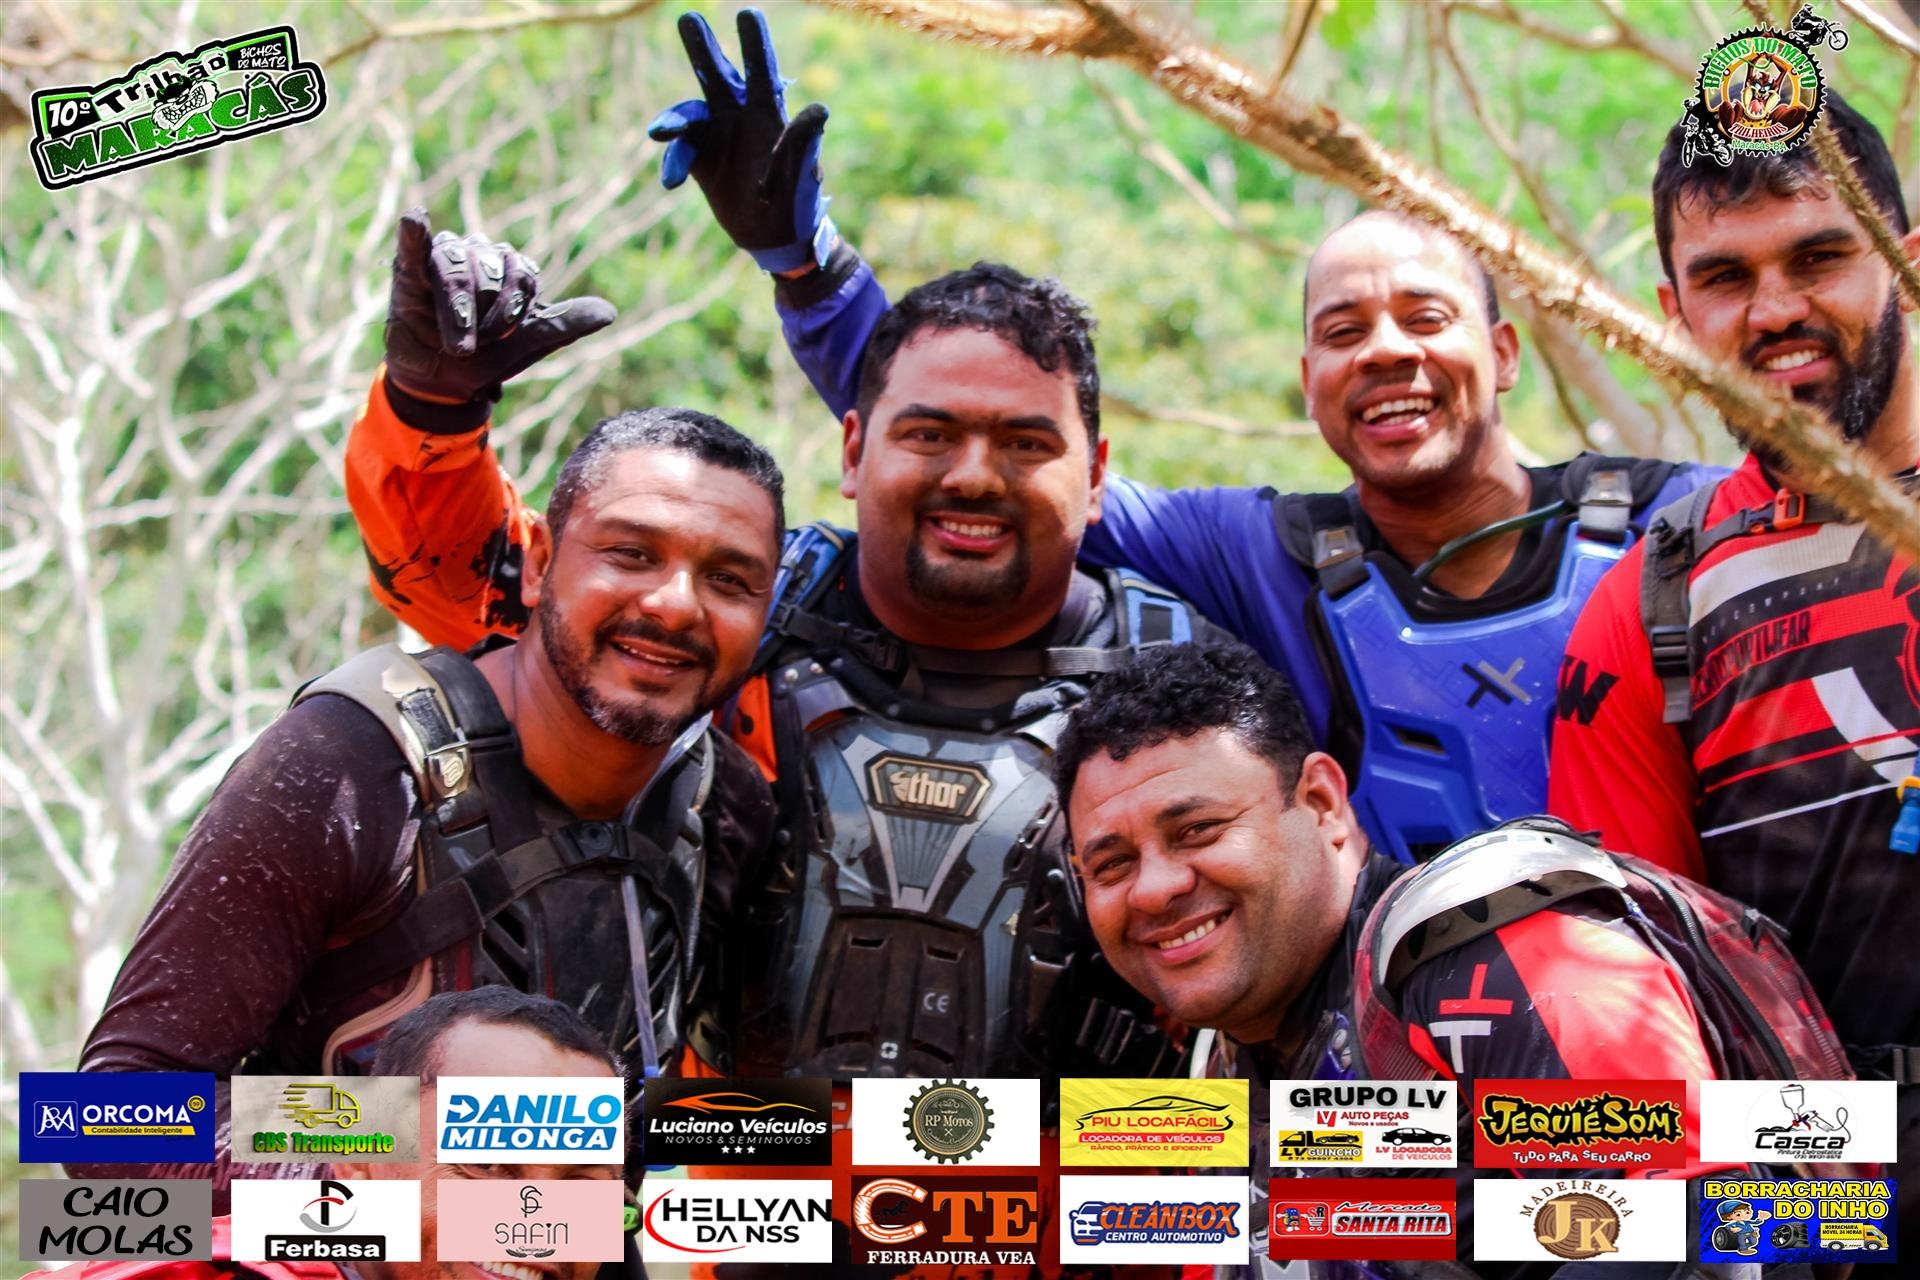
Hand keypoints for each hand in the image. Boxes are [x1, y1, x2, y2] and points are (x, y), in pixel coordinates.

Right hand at [383, 208, 615, 403]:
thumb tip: (609, 312)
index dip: (514, 308)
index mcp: (510, 268)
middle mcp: (479, 255)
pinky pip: (415, 245)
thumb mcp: (526, 345)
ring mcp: (444, 259)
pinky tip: (415, 219)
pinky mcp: (410, 269)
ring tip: (456, 341)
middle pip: (490, 268)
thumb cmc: (485, 358)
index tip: (502, 338)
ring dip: (457, 307)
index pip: (523, 273)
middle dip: (485, 313)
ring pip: (456, 266)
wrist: (441, 383)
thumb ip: (563, 324)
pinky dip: (415, 233)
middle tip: (473, 345)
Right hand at [646, 9, 834, 273]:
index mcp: (770, 113)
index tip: (747, 14)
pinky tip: (672, 181)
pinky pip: (680, 150)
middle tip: (688, 18)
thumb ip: (804, 141)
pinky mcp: (700, 159)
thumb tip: (820, 108)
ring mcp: (717, 135)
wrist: (776, 238)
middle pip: (717, 74)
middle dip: (702, 48)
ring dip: (673, 118)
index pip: (761, 71)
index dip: (754, 43)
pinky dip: (674, 160)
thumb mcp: (802, 173)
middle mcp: (740, 115)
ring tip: (661, 133)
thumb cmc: (798, 203)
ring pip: (689, 112)